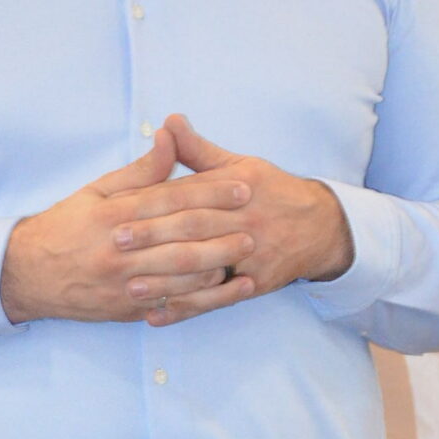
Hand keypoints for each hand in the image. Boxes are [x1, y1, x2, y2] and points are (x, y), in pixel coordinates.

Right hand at [0, 125, 257, 324]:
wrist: (28, 274)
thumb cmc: (67, 226)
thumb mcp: (97, 190)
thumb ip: (139, 170)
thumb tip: (169, 136)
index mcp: (114, 214)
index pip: (170, 199)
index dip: (209, 191)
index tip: (242, 186)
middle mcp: (119, 249)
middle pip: (179, 238)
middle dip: (221, 231)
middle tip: (253, 224)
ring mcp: (122, 283)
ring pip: (178, 274)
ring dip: (216, 265)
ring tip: (243, 254)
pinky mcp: (125, 308)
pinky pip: (168, 304)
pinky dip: (198, 298)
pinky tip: (222, 290)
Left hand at [110, 115, 351, 327]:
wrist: (321, 226)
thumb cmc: (272, 191)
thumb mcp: (239, 165)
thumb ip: (198, 149)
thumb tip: (169, 122)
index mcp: (237, 187)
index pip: (191, 194)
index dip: (155, 202)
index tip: (120, 210)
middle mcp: (244, 220)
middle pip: (195, 228)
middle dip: (155, 236)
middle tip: (117, 243)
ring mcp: (252, 255)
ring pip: (205, 268)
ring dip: (167, 280)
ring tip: (131, 287)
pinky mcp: (255, 283)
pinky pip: (217, 299)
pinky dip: (186, 309)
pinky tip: (157, 316)